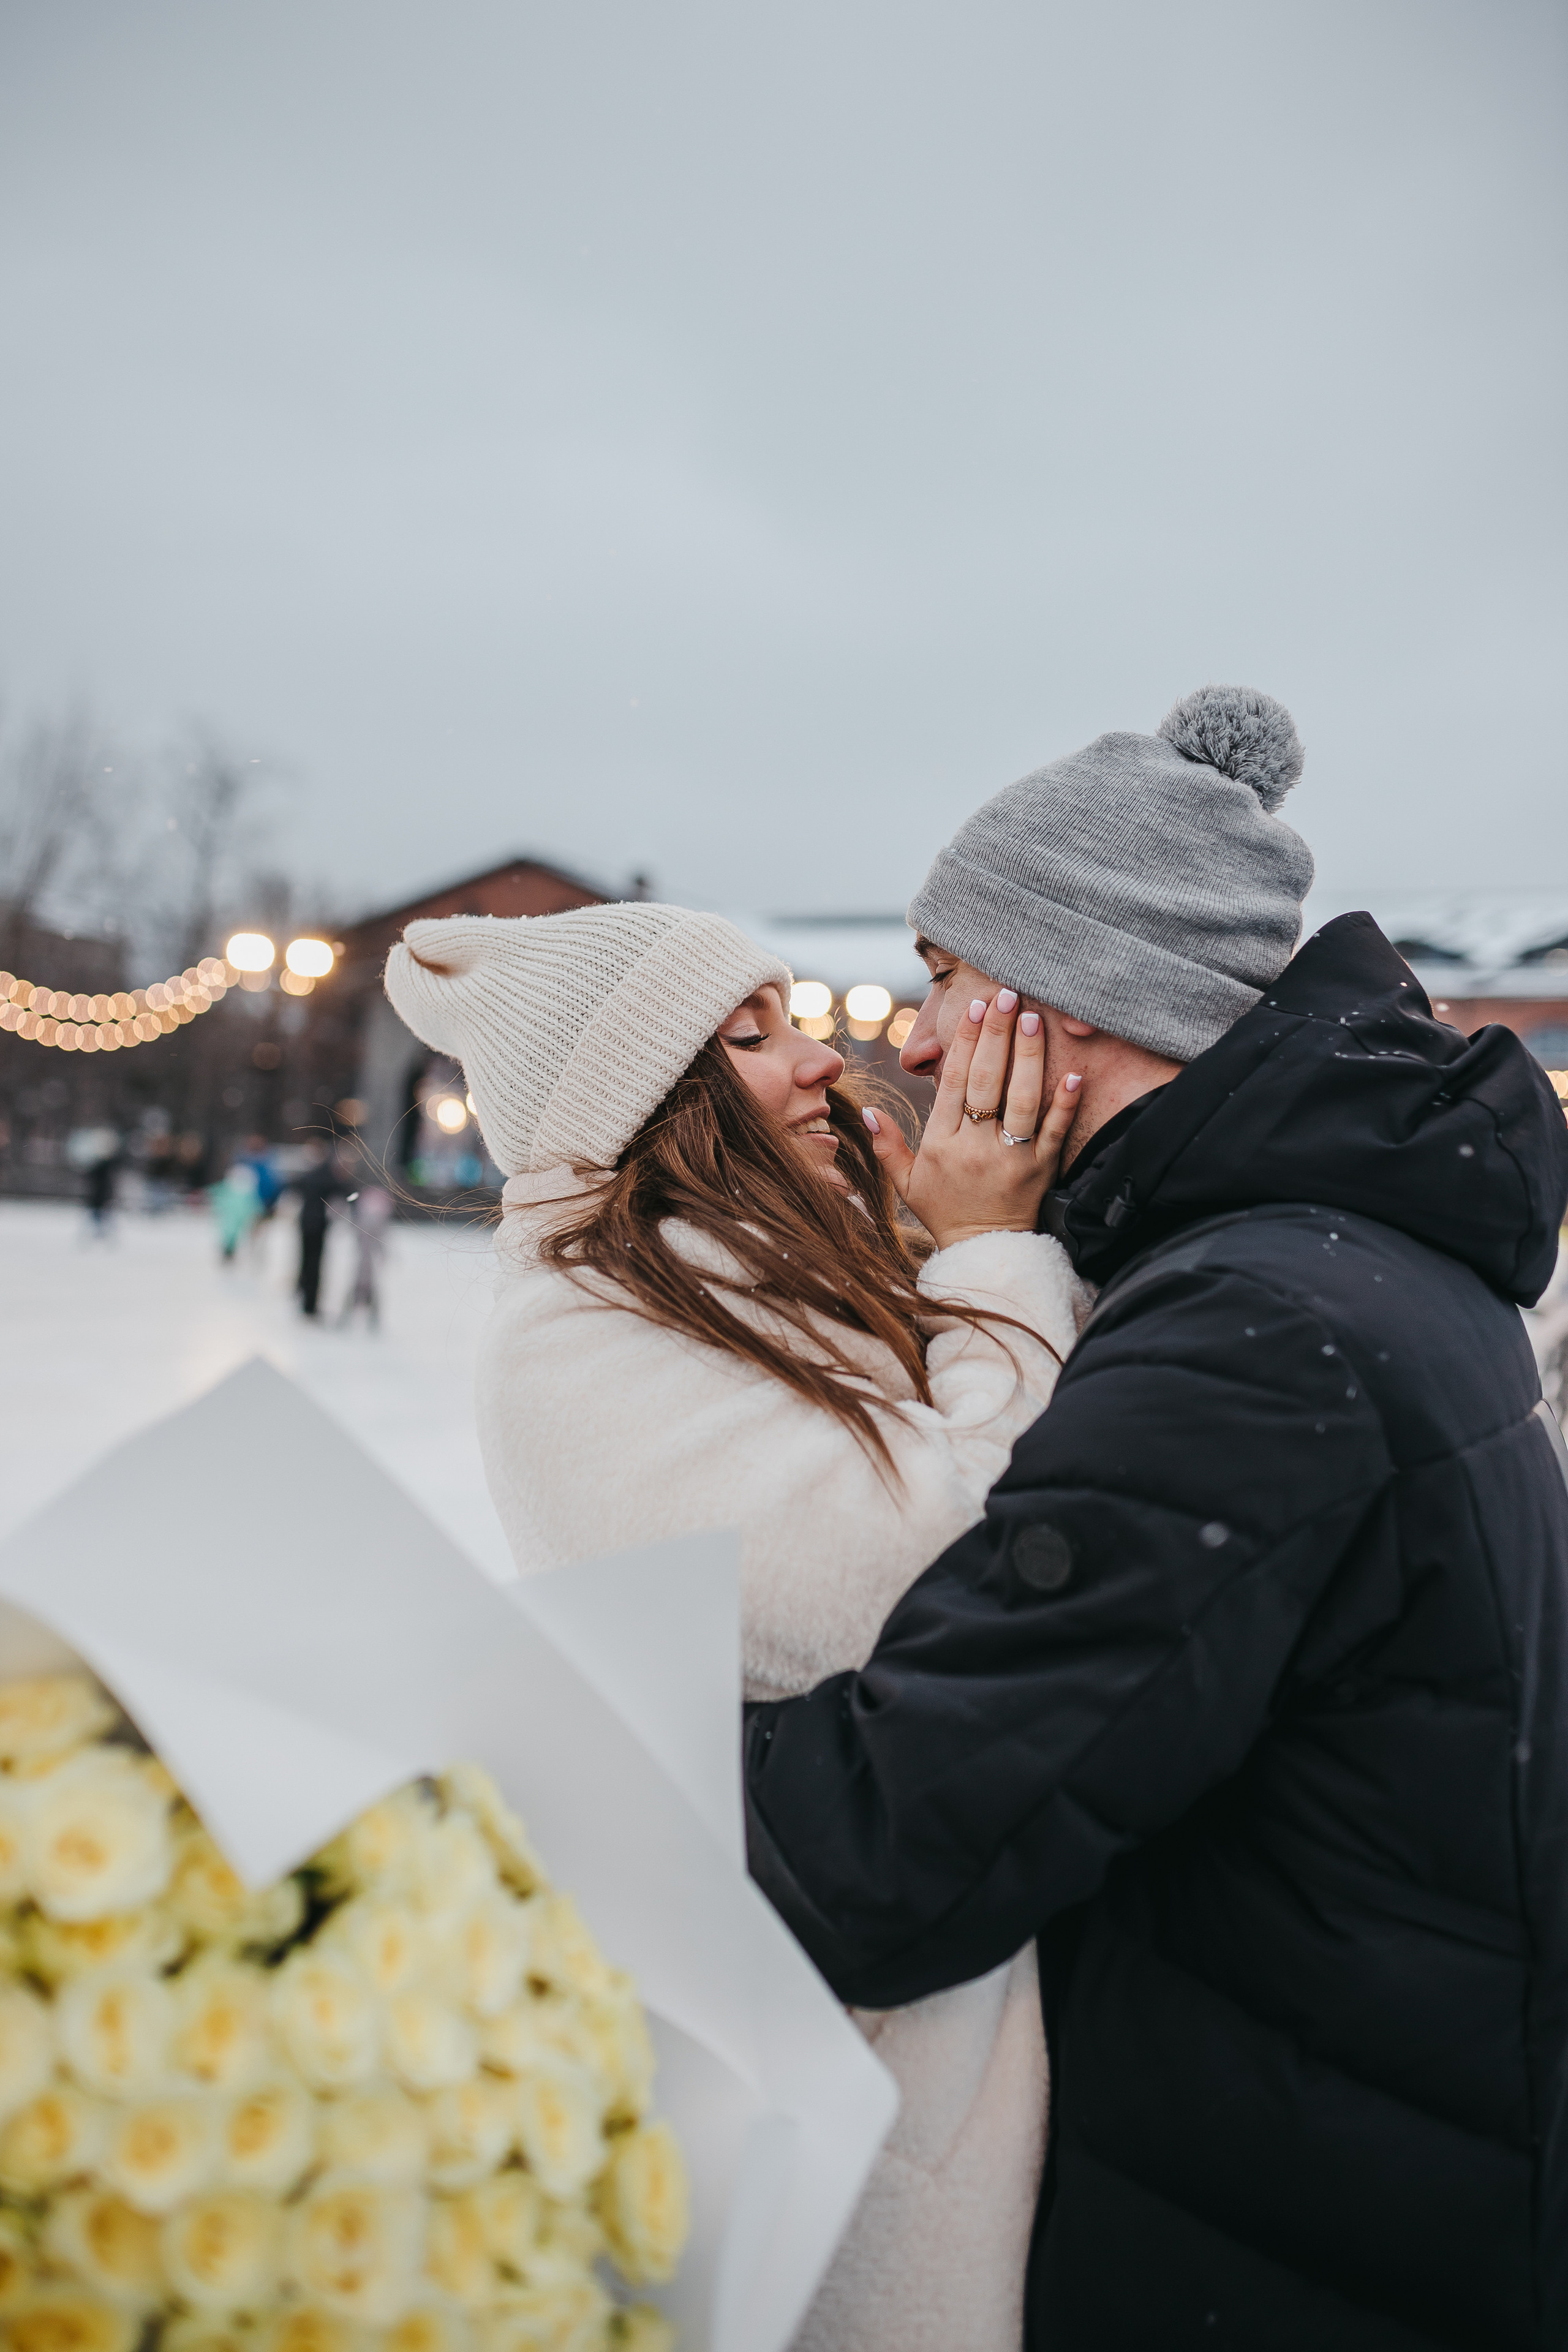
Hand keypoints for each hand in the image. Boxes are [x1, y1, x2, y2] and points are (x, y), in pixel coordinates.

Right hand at [861, 991, 1079, 1250]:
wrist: (984, 1252)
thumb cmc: (944, 1211)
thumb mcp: (906, 1182)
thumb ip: (886, 1145)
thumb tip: (865, 1110)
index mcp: (942, 1143)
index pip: (954, 1082)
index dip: (964, 1043)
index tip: (973, 1010)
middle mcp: (976, 1146)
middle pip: (987, 1081)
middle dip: (996, 1035)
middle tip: (1005, 995)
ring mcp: (1012, 1157)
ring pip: (1022, 1099)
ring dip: (1028, 1056)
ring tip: (1032, 1018)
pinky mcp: (1042, 1169)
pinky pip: (1055, 1131)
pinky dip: (1065, 1103)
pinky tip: (1072, 1074)